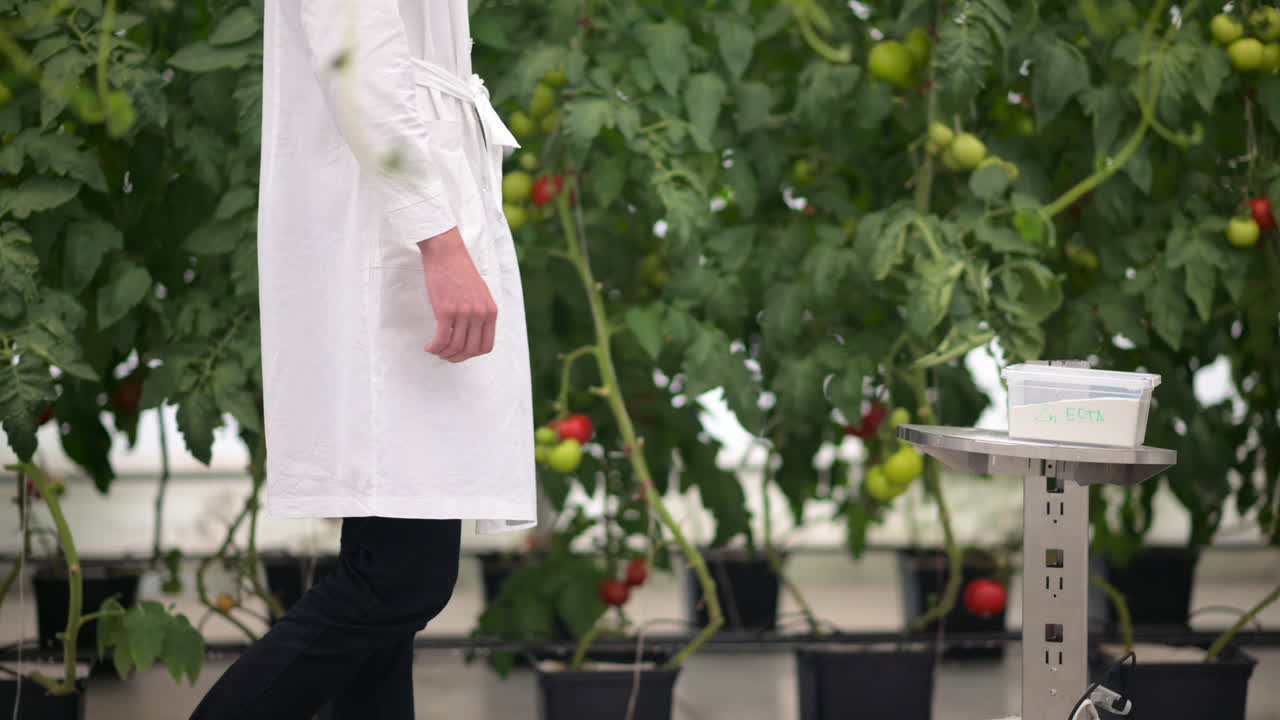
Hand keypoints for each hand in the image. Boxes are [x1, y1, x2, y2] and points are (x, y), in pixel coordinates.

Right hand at [417, 227, 496, 362]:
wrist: (447, 253)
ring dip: (444, 353)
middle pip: (470, 350)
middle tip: (446, 356)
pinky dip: (434, 347)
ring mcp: (463, 313)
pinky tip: (429, 346)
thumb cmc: (460, 271)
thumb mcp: (480, 293)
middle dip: (457, 357)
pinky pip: (441, 339)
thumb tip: (471, 334)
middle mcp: (480, 314)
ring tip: (436, 350)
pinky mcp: (446, 311)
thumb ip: (480, 313)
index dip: (472, 354)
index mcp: (491, 311)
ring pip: (455, 347)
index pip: (486, 346)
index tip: (461, 353)